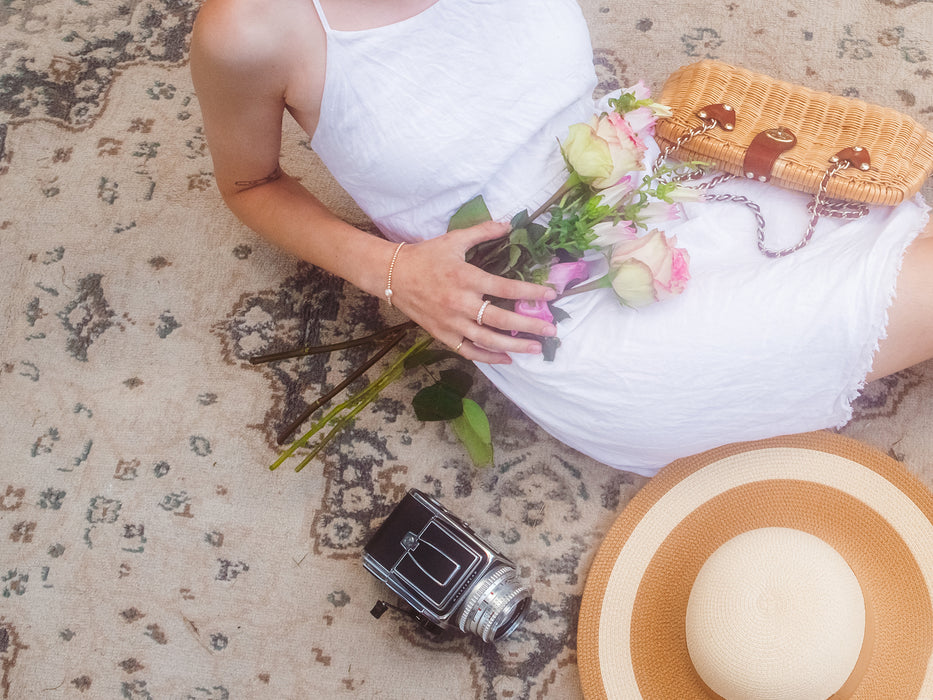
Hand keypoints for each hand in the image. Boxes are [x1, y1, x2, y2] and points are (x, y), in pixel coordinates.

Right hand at [390, 221, 558, 363]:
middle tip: (551, 329)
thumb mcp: (454, 239)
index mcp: (467, 278)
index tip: (551, 295)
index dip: (531, 292)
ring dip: (514, 346)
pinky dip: (489, 358)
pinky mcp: (443, 335)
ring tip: (536, 348)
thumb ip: (483, 231)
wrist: (393, 276)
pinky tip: (507, 359)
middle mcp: (461, 303)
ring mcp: (451, 323)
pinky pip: (470, 351)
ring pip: (488, 340)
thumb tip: (509, 224)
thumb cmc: (426, 256)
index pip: (506, 287)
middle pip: (502, 319)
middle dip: (529, 325)